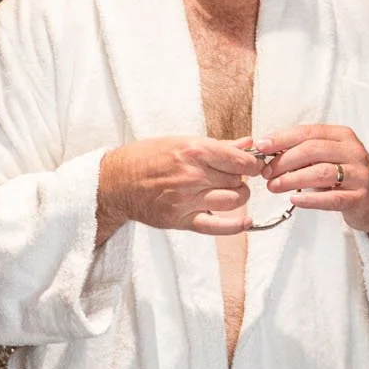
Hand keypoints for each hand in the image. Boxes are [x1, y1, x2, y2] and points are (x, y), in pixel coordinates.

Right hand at [96, 136, 260, 242]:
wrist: (115, 182)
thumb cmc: (145, 158)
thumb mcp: (180, 141)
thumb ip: (218, 145)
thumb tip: (248, 143)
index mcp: (194, 151)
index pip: (240, 160)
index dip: (252, 163)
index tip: (252, 164)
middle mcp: (192, 176)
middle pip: (238, 180)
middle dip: (241, 178)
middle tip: (231, 176)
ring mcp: (187, 200)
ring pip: (233, 201)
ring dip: (238, 196)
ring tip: (229, 191)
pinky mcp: (181, 220)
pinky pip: (217, 226)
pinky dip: (236, 226)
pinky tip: (246, 221)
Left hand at [254, 124, 368, 235]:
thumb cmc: (347, 176)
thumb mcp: (331, 156)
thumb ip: (305, 151)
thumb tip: (268, 149)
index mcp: (343, 136)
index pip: (308, 132)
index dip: (282, 138)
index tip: (261, 146)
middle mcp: (353, 152)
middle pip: (312, 150)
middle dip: (284, 161)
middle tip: (266, 173)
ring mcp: (359, 175)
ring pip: (320, 172)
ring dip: (292, 179)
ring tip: (274, 187)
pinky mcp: (360, 197)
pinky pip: (332, 198)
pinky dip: (310, 200)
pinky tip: (294, 200)